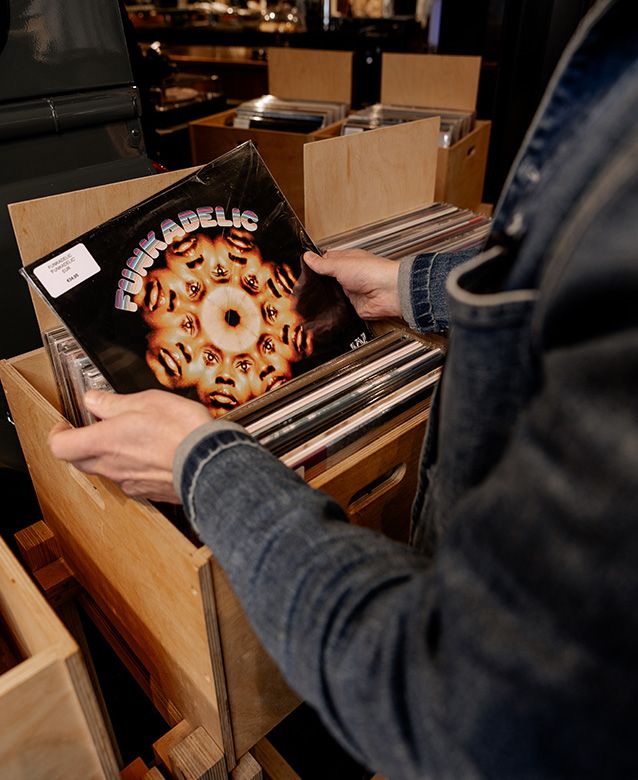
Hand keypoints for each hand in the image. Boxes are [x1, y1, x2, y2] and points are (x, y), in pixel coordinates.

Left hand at [48, 389, 210, 502]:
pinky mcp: (150, 492)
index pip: (60, 446)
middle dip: (82, 444)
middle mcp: (112, 467)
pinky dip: (134, 467)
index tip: (66, 424)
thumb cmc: (181, 430)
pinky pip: (131, 480)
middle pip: (80, 461)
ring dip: (111, 455)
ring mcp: (130, 482)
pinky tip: (153, 453)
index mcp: (103, 442)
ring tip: (132, 437)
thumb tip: (93, 401)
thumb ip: (113, 403)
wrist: (212, 463)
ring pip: (107, 470)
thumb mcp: (146, 401)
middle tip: (97, 427)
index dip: (59, 434)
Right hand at [304, 249, 401, 319]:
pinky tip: (322, 309)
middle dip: (317, 283)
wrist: (389, 292)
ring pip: (330, 294)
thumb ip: (322, 264)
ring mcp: (350, 291)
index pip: (326, 261)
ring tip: (308, 298)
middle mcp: (348, 275)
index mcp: (346, 260)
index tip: (302, 269)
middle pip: (326, 279)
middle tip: (302, 286)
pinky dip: (330, 310)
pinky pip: (337, 309)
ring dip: (323, 297)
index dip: (314, 264)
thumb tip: (307, 257)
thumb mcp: (340, 264)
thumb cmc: (373, 272)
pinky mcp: (352, 306)